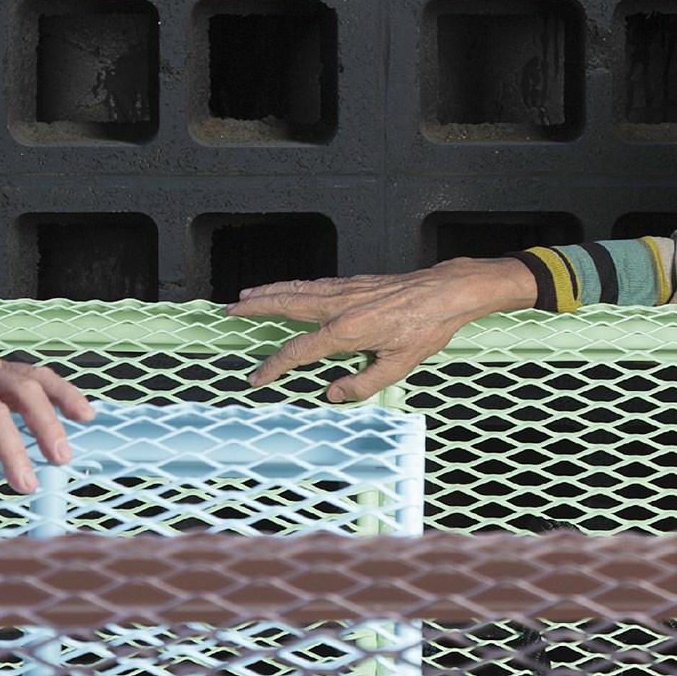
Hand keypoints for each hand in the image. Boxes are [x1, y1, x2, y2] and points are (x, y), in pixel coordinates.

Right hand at [227, 257, 536, 403]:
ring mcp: (346, 290)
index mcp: (346, 331)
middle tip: (229, 309)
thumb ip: (362, 384)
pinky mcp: (355, 281)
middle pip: (286, 304)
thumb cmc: (426, 329)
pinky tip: (288, 289)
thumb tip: (332, 394)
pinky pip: (315, 283)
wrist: (446, 292)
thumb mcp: (398, 367)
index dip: (273, 367)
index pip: (299, 352)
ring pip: (298, 288)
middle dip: (256, 307)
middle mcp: (340, 306)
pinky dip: (293, 285)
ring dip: (269, 291)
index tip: (256, 378)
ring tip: (246, 294)